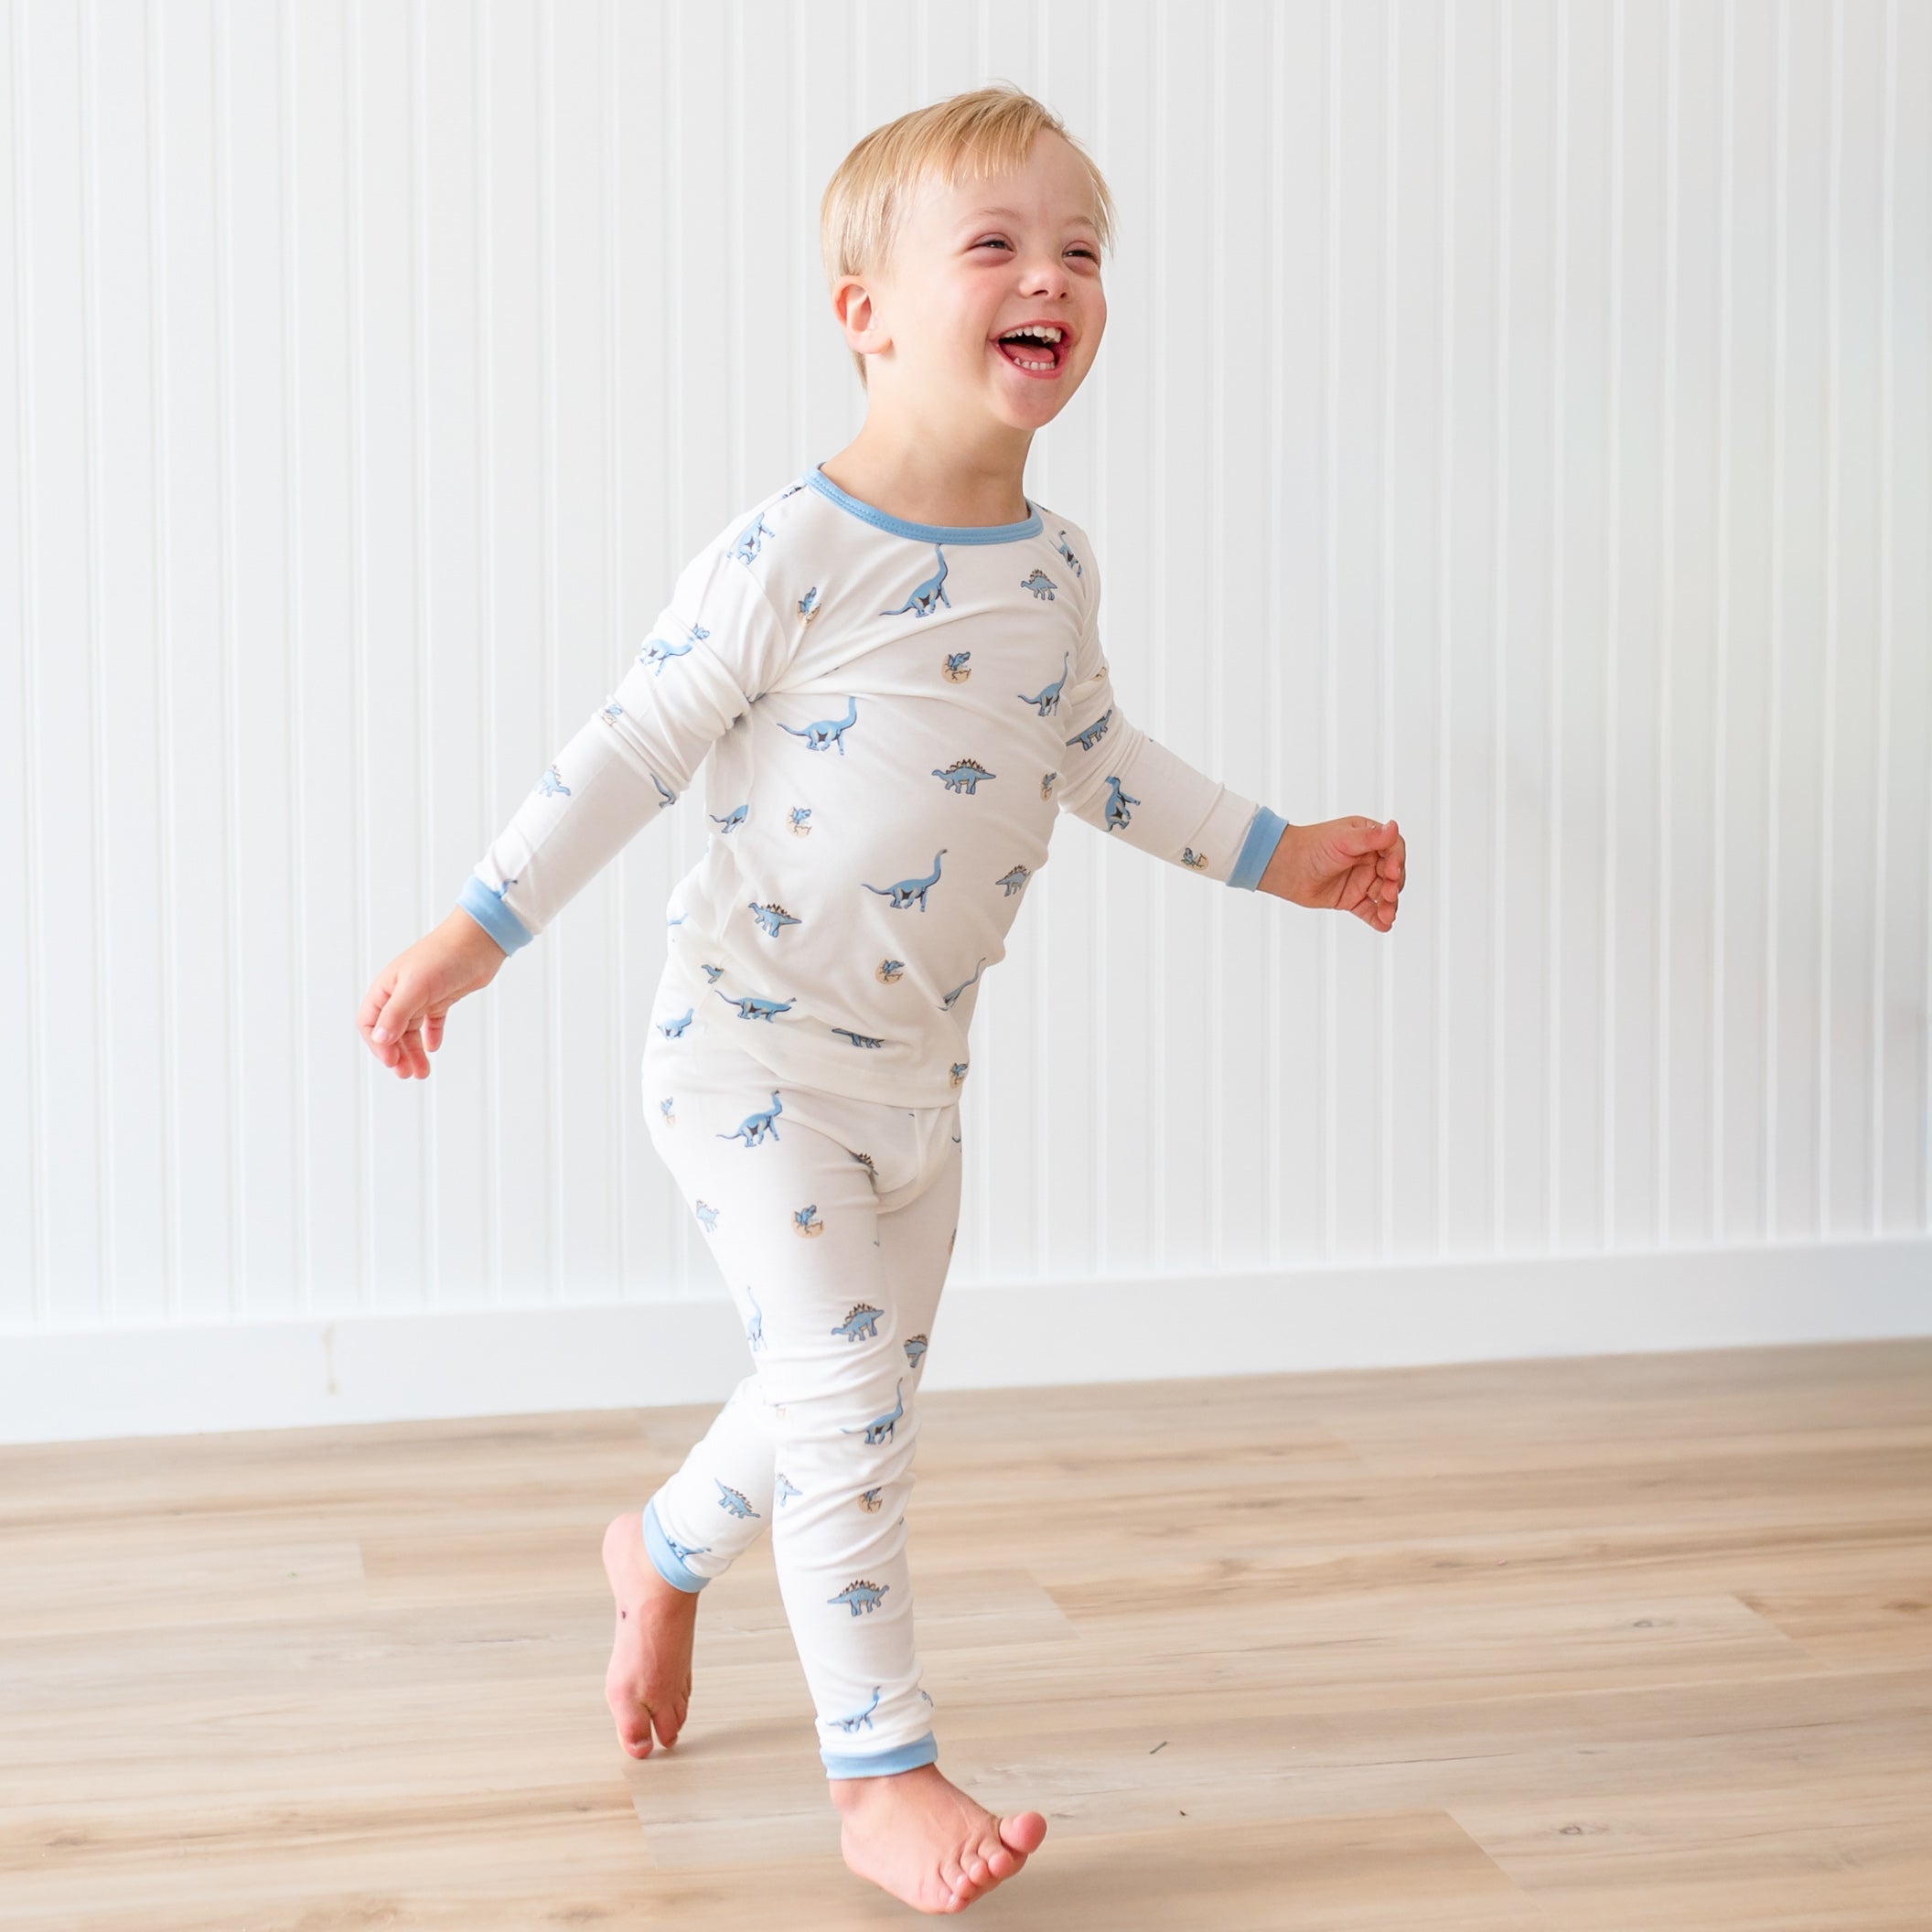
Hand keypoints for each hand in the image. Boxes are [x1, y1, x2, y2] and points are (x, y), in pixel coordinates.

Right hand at [356, 908, 507, 1078]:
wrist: (480, 941)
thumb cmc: (445, 956)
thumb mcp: (416, 986)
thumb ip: (397, 1014)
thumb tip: (380, 1040)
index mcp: (387, 988)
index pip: (370, 1023)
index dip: (378, 1045)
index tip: (392, 1062)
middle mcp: (401, 993)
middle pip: (391, 1031)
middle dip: (397, 1054)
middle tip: (407, 1074)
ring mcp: (421, 996)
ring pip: (411, 1031)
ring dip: (414, 1052)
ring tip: (422, 1072)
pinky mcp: (442, 998)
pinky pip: (431, 1022)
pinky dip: (431, 1036)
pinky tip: (434, 1048)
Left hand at [1257, 817, 1405, 930]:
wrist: (1285, 868)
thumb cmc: (1311, 846)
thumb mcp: (1343, 838)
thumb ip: (1370, 837)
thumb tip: (1394, 827)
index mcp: (1369, 839)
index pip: (1393, 849)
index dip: (1397, 861)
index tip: (1392, 872)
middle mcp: (1368, 860)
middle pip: (1392, 875)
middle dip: (1393, 886)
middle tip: (1388, 894)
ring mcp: (1360, 880)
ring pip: (1383, 894)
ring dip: (1388, 905)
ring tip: (1387, 914)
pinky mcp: (1351, 899)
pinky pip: (1369, 910)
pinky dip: (1378, 918)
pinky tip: (1384, 925)